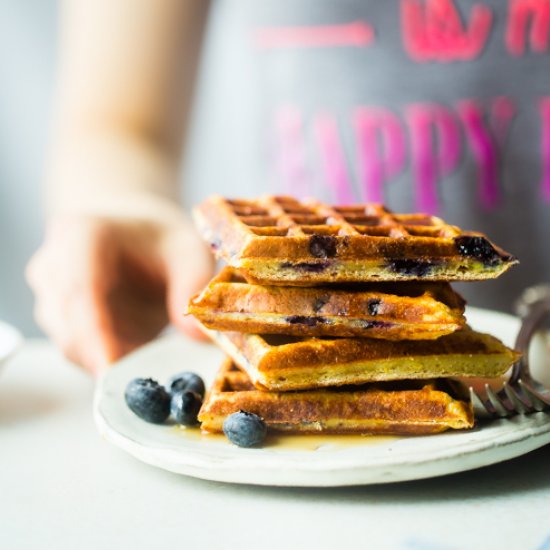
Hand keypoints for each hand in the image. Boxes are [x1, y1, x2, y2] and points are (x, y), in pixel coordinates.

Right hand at [26, 210, 213, 374]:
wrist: (137, 238)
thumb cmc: (161, 241)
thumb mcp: (190, 251)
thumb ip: (195, 285)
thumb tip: (199, 334)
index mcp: (82, 235)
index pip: (79, 290)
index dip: (94, 334)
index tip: (114, 368)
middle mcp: (54, 265)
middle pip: (69, 326)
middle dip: (107, 355)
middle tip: (151, 375)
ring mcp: (50, 296)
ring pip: (71, 346)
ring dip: (111, 360)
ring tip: (153, 355)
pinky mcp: (59, 323)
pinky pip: (81, 353)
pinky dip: (110, 361)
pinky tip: (139, 352)